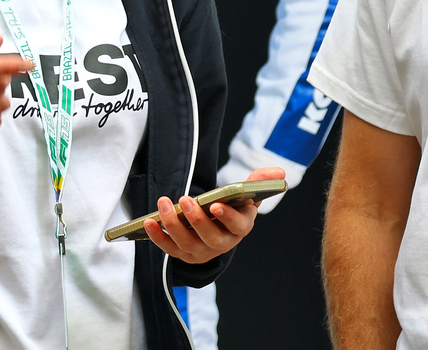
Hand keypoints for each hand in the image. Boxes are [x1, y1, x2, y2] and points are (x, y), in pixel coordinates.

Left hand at [143, 166, 285, 263]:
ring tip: (164, 202)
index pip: (237, 226)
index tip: (215, 205)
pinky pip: (169, 248)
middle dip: (196, 219)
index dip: (227, 217)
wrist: (218, 228)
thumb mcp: (248, 194)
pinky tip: (149, 222)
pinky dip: (158, 237)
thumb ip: (260, 180)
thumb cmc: (234, 206)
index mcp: (241, 228)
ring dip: (173, 224)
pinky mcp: (183, 255)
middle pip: (210, 237)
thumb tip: (278, 172)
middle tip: (185, 199)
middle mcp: (223, 244)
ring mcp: (201, 252)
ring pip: (187, 243)